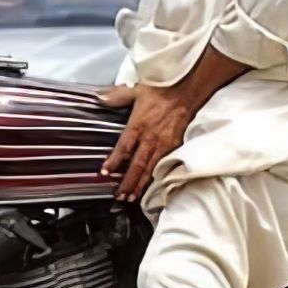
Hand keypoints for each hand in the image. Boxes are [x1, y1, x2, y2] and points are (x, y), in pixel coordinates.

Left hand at [100, 84, 196, 202]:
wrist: (188, 91)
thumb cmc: (164, 90)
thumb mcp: (136, 90)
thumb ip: (117, 96)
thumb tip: (100, 98)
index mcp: (138, 125)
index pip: (123, 148)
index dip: (113, 162)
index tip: (104, 173)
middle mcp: (150, 138)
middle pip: (136, 166)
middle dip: (127, 183)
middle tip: (119, 196)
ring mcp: (164, 144)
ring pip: (151, 170)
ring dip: (141, 185)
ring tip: (133, 198)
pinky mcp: (175, 146)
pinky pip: (164, 165)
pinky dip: (157, 178)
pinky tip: (154, 186)